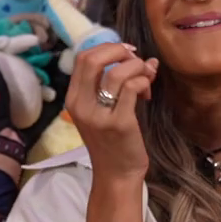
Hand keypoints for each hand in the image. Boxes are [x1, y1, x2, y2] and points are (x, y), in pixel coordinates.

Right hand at [66, 43, 158, 186]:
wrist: (116, 174)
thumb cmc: (111, 140)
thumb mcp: (102, 110)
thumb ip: (114, 84)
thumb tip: (146, 59)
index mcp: (73, 99)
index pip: (83, 58)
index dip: (106, 47)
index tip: (125, 53)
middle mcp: (81, 105)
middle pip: (93, 59)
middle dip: (119, 51)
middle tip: (136, 59)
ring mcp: (99, 115)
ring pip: (117, 72)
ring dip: (137, 68)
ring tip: (146, 79)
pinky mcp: (119, 123)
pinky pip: (132, 88)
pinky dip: (143, 82)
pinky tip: (147, 92)